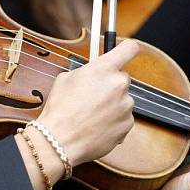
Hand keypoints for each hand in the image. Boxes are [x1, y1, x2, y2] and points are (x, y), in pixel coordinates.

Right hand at [37, 39, 138, 165]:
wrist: (60, 140)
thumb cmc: (60, 109)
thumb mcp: (65, 79)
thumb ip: (86, 72)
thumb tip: (92, 73)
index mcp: (104, 69)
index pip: (129, 49)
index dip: (127, 49)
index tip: (126, 52)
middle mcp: (119, 84)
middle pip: (122, 78)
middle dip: (110, 84)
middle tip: (93, 95)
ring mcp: (126, 105)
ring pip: (123, 100)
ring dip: (112, 104)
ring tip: (91, 115)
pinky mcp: (127, 124)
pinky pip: (123, 118)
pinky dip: (113, 121)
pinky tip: (96, 126)